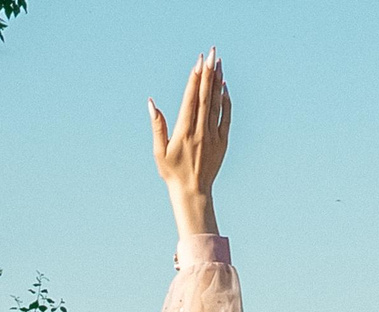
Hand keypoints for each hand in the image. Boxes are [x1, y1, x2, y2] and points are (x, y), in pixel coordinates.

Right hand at [149, 50, 229, 235]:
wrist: (193, 191)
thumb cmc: (172, 172)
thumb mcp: (159, 151)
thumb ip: (158, 126)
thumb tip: (152, 104)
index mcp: (184, 132)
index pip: (190, 100)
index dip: (194, 80)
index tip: (197, 62)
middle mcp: (200, 131)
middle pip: (205, 96)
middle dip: (208, 73)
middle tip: (211, 53)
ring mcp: (213, 135)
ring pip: (217, 102)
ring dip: (217, 81)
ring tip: (218, 62)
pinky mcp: (223, 140)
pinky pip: (226, 115)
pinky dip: (226, 100)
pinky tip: (224, 86)